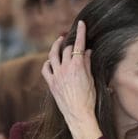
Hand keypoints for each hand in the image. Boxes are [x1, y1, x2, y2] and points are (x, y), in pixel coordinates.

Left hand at [42, 20, 101, 138]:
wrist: (79, 115)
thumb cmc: (89, 100)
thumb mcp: (92, 80)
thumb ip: (87, 64)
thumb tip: (87, 52)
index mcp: (77, 66)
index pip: (78, 45)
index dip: (80, 33)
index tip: (81, 23)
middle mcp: (65, 68)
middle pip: (65, 49)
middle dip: (70, 42)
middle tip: (72, 38)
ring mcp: (56, 75)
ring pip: (52, 55)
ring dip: (55, 46)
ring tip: (58, 41)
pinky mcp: (51, 83)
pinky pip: (45, 69)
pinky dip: (47, 62)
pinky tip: (50, 60)